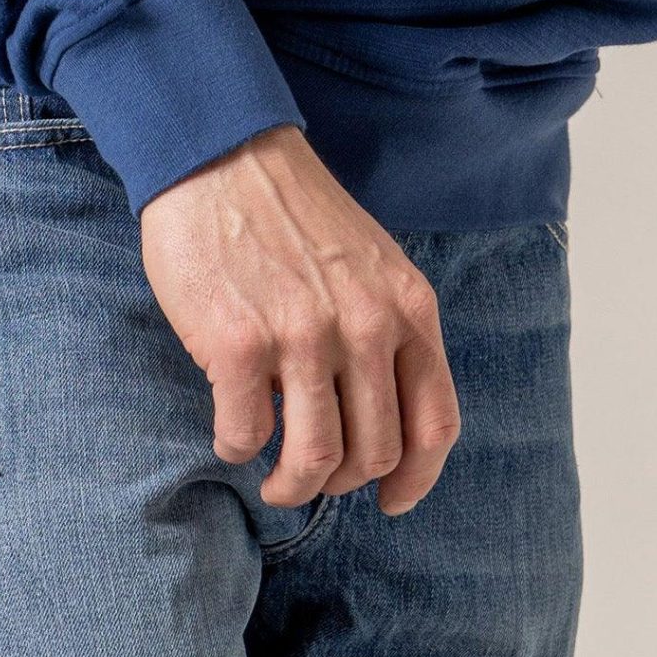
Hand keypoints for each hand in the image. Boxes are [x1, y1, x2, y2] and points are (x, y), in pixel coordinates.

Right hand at [139, 122, 461, 515]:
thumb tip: (382, 417)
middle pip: (375, 453)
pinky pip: (247, 435)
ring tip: (275, 479)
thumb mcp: (372, 263)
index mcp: (407, 307)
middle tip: (313, 476)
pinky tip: (231, 431)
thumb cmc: (292, 213)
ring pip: (317, 460)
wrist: (220, 155)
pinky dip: (238, 447)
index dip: (417, 478)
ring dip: (292, 485)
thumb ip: (388, 330)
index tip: (394, 500)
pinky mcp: (240, 345)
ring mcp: (304, 338)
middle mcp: (366, 327)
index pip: (436, 423)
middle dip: (342, 482)